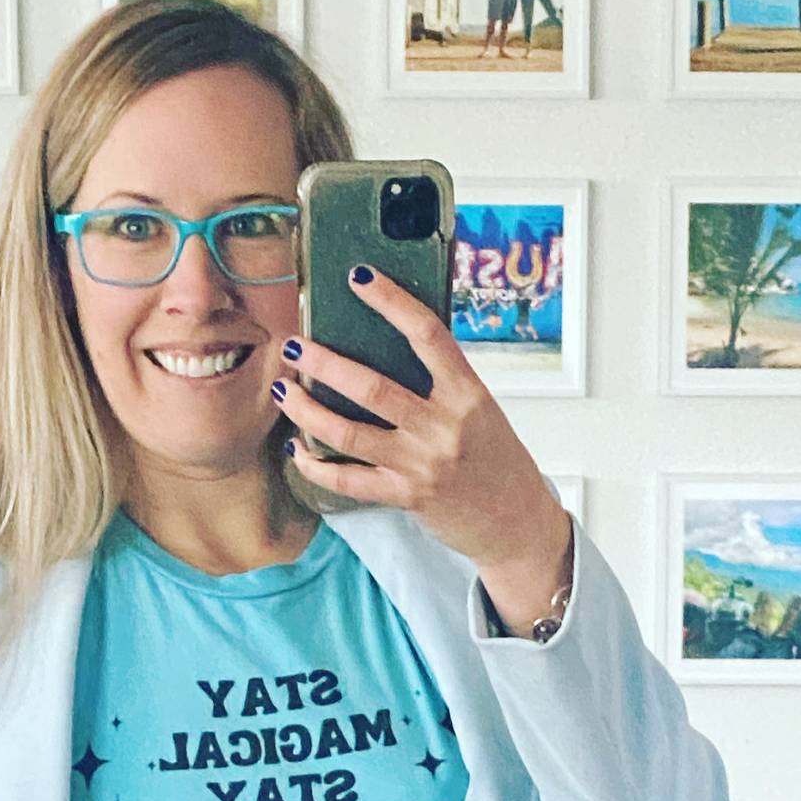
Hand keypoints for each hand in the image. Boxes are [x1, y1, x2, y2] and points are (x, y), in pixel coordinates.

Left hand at [275, 270, 563, 574]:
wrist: (515, 522)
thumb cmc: (496, 460)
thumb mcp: (480, 410)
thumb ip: (441, 382)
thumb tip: (389, 341)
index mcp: (467, 394)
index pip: (427, 335)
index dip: (391, 302)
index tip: (359, 278)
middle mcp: (444, 427)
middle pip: (371, 388)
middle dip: (323, 363)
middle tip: (295, 346)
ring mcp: (422, 464)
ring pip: (349, 433)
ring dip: (307, 410)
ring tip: (285, 390)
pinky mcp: (405, 496)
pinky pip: (348, 481)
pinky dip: (316, 467)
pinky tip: (298, 451)